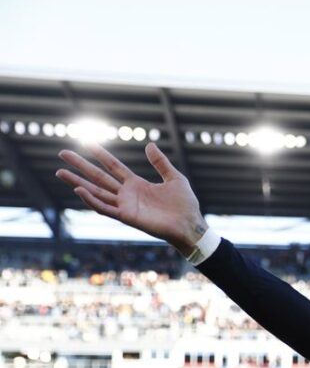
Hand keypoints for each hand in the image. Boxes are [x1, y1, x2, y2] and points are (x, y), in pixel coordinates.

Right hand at [56, 143, 206, 254]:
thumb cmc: (185, 205)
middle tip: (62, 154)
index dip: (101, 154)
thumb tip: (149, 144)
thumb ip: (161, 162)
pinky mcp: (127, 217)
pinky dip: (91, 200)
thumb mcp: (175, 178)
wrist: (190, 225)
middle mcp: (127, 194)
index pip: (113, 166)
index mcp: (137, 184)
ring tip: (60, 172)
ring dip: (78, 183)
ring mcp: (125, 206)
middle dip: (80, 166)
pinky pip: (105, 208)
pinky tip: (79, 190)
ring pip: (96, 192)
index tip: (87, 142)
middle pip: (98, 177)